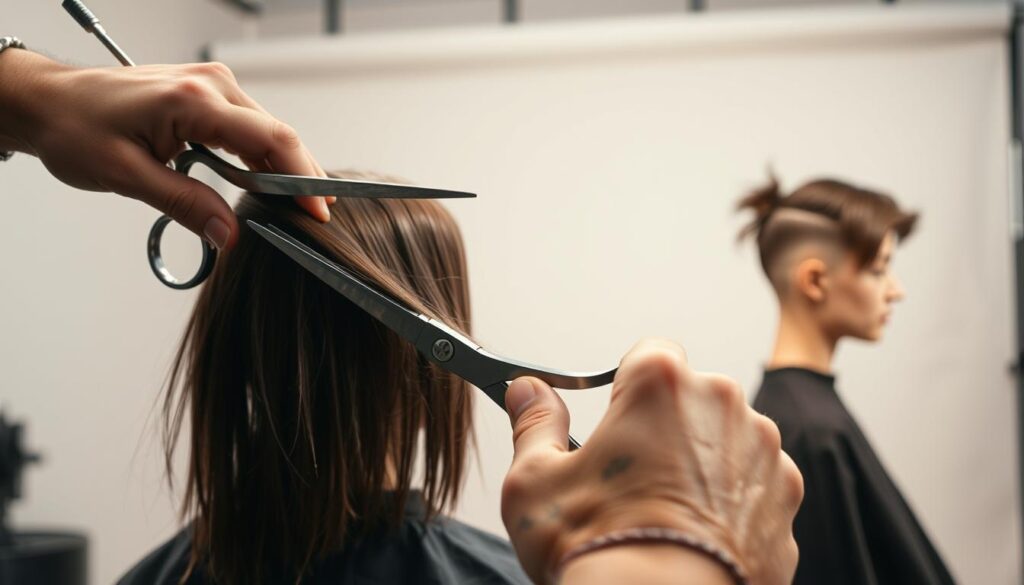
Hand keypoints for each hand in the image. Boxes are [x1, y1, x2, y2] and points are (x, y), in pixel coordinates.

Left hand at [0, 49, 331, 248]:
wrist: (46, 101)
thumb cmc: (74, 128)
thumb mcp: (126, 176)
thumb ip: (184, 204)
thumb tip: (228, 234)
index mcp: (194, 101)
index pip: (272, 139)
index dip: (302, 179)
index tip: (317, 213)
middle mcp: (210, 85)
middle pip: (279, 135)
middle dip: (301, 178)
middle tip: (313, 220)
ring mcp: (210, 86)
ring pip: (268, 131)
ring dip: (283, 169)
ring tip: (294, 207)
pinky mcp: (205, 94)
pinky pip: (248, 127)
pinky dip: (262, 156)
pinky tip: (266, 183)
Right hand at [501, 339, 802, 584]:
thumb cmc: (598, 547)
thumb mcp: (535, 480)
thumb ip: (534, 423)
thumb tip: (527, 391)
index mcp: (662, 385)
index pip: (649, 354)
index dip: (628, 388)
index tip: (615, 423)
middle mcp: (723, 407)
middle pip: (692, 400)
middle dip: (666, 429)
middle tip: (632, 480)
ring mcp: (764, 455)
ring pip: (727, 443)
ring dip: (703, 465)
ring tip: (665, 516)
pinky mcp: (785, 505)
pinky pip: (754, 490)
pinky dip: (732, 507)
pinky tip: (697, 539)